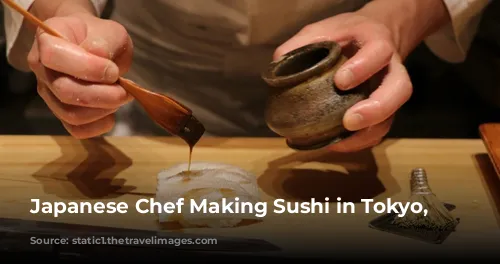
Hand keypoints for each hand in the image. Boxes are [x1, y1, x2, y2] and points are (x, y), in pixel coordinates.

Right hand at [28, 13, 133, 138]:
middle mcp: (41, 68)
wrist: (92, 45)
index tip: (113, 71)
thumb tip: (100, 59)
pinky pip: (75, 129)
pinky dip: (98, 126)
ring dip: (102, 110)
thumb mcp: (109, 31)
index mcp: (47, 39)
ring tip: (120, 97)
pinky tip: (111, 114)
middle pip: (64, 91)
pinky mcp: (60, 111)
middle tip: (124, 91)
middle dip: (102, 95)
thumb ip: (104, 43)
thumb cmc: (98, 36)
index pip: (54, 55)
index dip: (87, 67)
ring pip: (70, 114)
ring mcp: (48, 92)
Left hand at [274, 12, 412, 151]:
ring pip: (392, 115)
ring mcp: (390, 92)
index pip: (379, 52)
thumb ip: (302, 43)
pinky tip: (337, 146)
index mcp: (377, 42)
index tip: (340, 81)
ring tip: (340, 143)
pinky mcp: (384, 111)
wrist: (371, 37)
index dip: (363, 67)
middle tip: (349, 121)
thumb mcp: (323, 29)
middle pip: (400, 89)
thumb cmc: (345, 34)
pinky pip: (380, 130)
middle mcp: (391, 68)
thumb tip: (279, 64)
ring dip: (368, 133)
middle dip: (377, 108)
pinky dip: (361, 142)